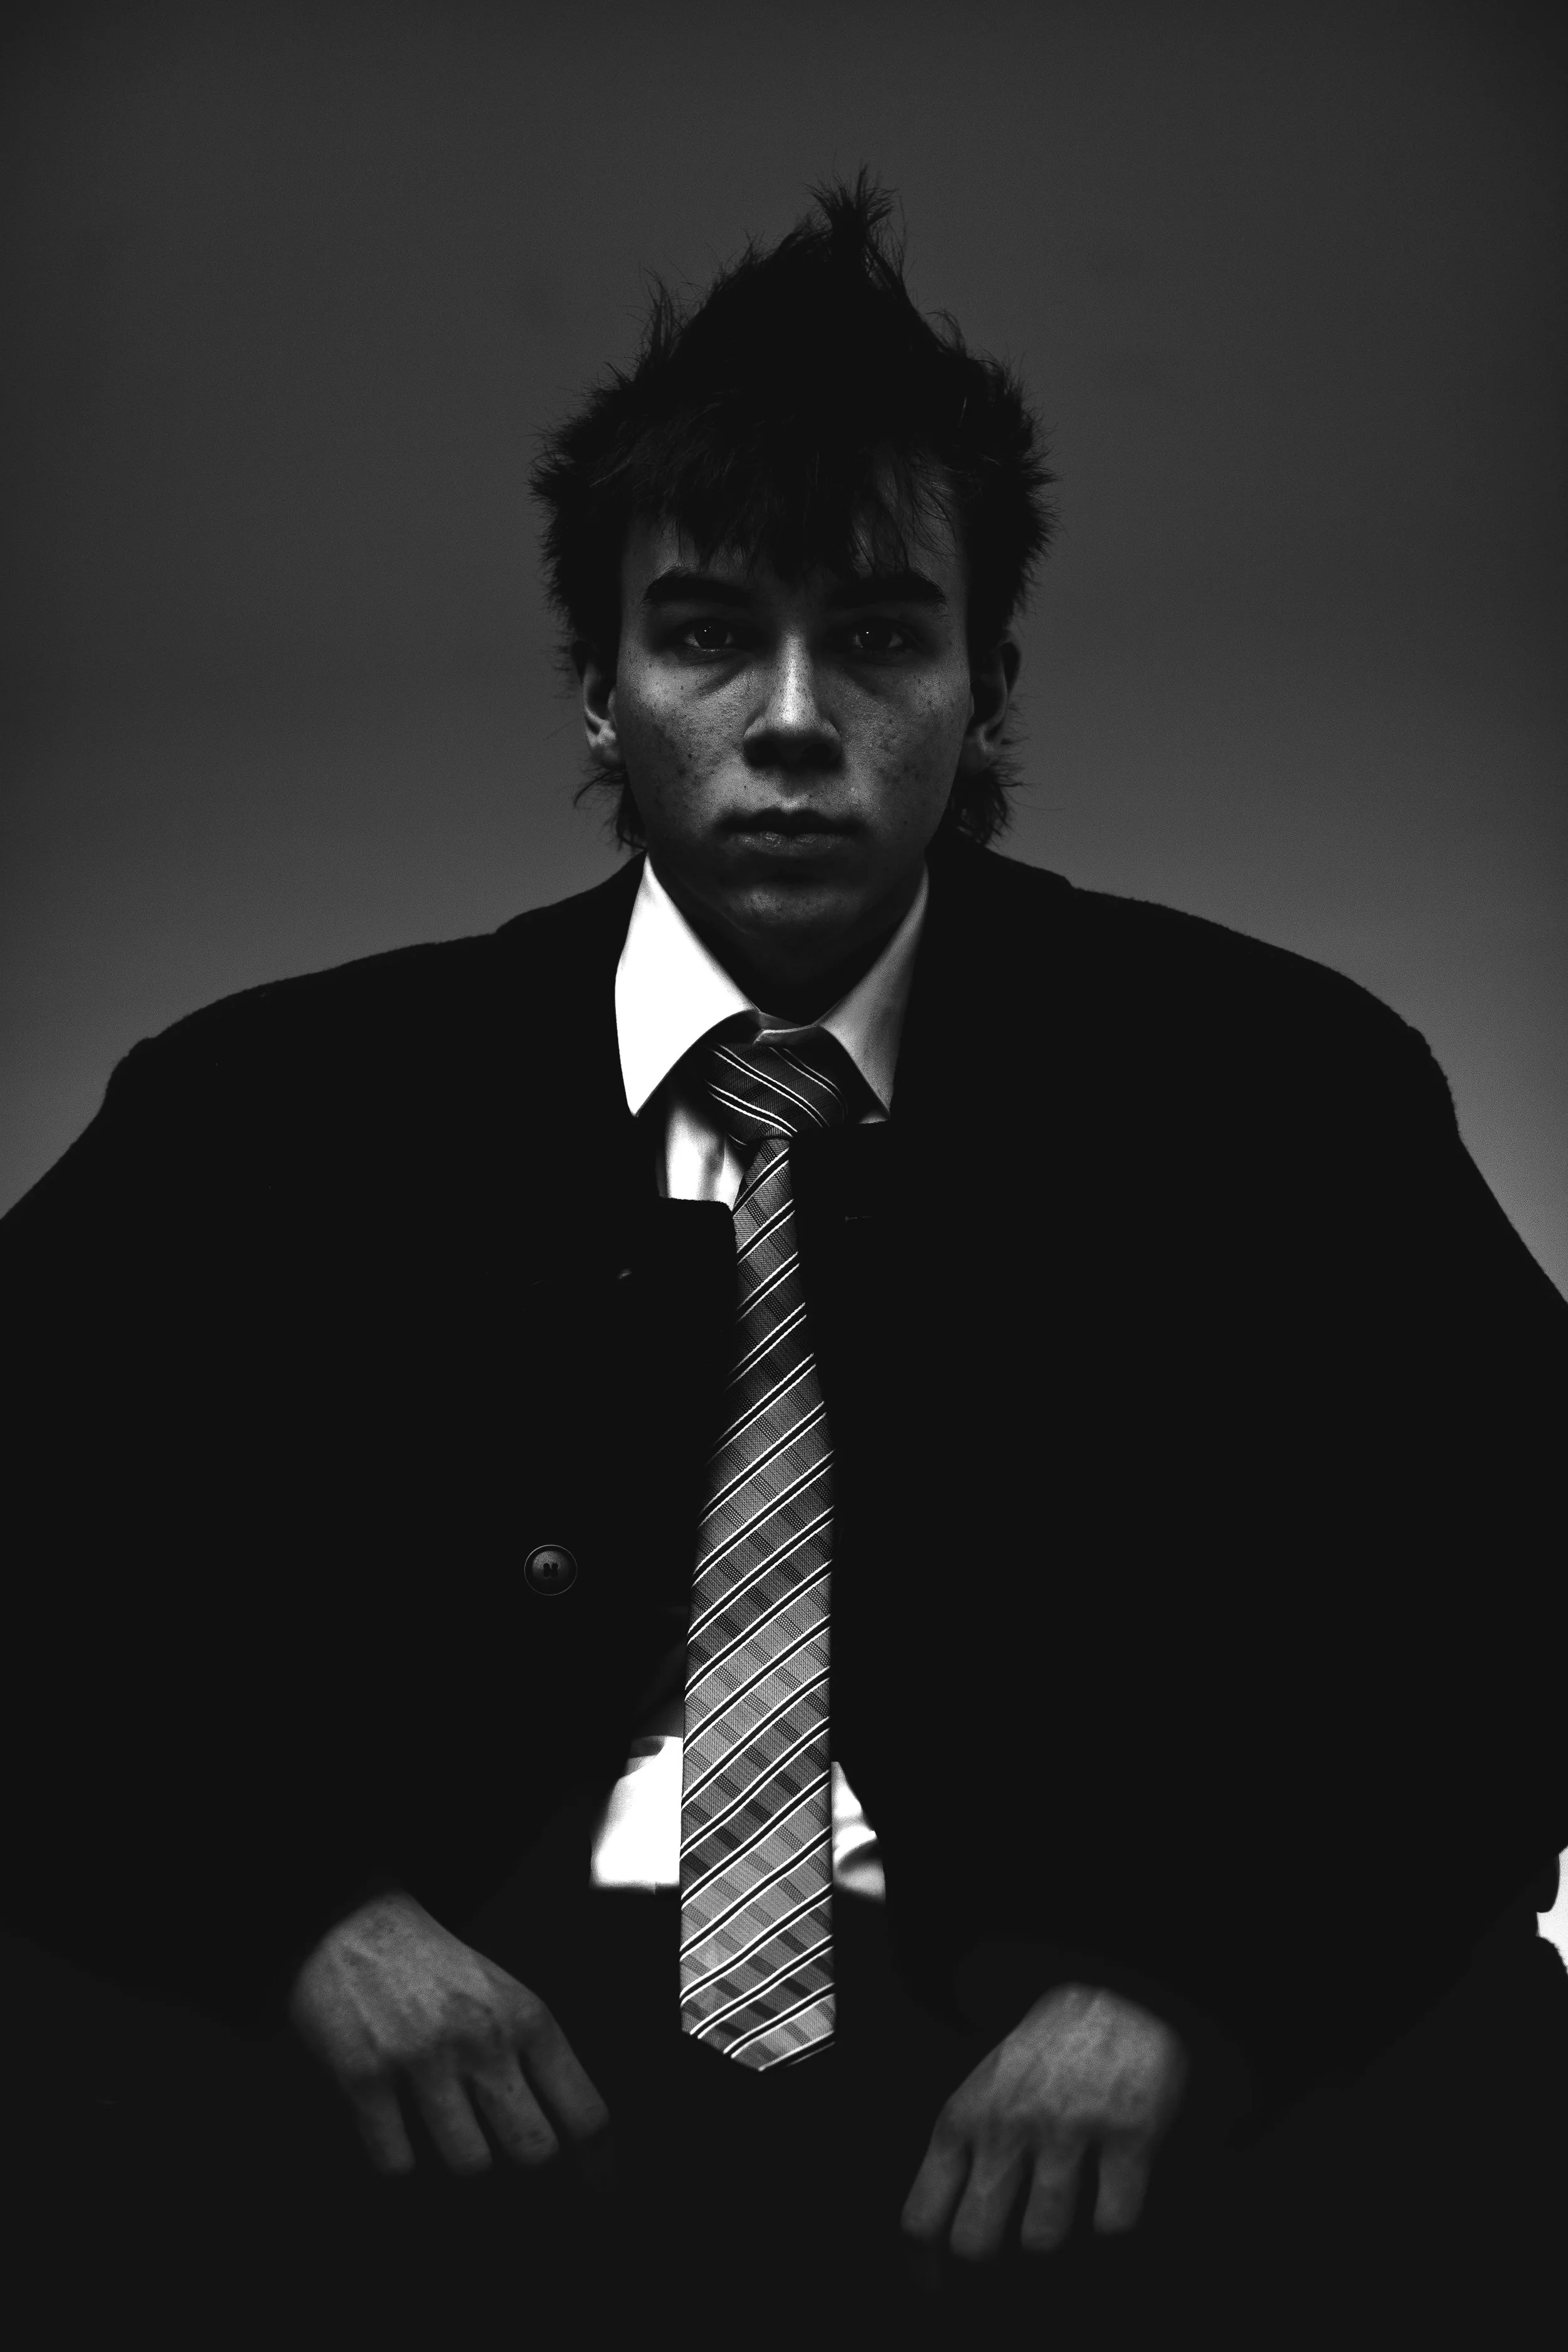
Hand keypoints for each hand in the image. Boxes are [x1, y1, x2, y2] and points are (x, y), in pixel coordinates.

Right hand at [287, 1888, 615, 2191]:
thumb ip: (536, 2058)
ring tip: (446, 2135)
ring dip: (458, 2163)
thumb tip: (569, 2141)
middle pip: (534, 2151)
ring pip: (470, 2166)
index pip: (585, 2113)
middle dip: (524, 2172)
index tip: (595, 2192)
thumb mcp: (505, 1996)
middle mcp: (483, 2039)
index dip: (596, 2165)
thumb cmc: (437, 1971)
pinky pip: (399, 2164)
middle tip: (508, 2162)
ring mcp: (423, 2059)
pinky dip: (401, 2163)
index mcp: (528, 2018)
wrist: (353, 1926)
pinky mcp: (365, 2076)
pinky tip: (398, 2132)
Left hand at [900, 1983, 1186, 2275]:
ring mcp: (1067, 2128)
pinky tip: (1107, 2215)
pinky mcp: (1127, 2132)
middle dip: (987, 2280)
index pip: (922, 2217)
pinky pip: (1112, 2223)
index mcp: (963, 2119)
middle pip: (975, 2244)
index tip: (940, 2291)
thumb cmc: (1041, 2056)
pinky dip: (1111, 2236)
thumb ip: (960, 2157)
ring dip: (1053, 2257)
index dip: (926, 2271)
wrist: (1111, 1995)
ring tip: (1062, 2239)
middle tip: (1005, 2282)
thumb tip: (943, 2240)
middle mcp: (1008, 2125)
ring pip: (1042, 2241)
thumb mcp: (981, 2093)